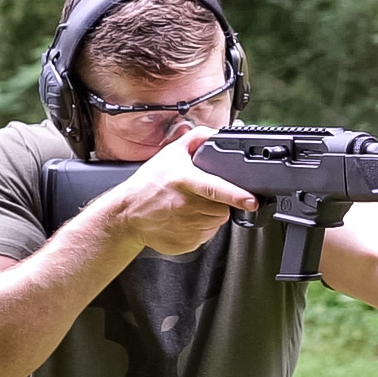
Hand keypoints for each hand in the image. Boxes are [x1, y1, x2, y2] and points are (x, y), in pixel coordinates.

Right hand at [110, 125, 258, 255]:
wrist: (126, 214)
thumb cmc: (147, 184)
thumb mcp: (170, 154)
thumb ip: (196, 138)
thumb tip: (217, 133)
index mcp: (184, 181)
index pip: (215, 188)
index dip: (236, 194)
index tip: (251, 200)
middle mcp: (185, 205)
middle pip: (222, 207)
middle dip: (220, 201)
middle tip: (202, 194)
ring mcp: (186, 226)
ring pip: (216, 222)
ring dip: (211, 214)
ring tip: (192, 205)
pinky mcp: (186, 243)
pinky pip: (206, 235)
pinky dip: (202, 227)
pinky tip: (186, 218)